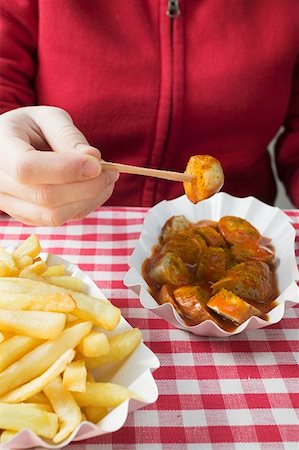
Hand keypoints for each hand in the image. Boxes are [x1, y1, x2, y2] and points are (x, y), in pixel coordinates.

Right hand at [0, 106, 118, 224]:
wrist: (8, 147)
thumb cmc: (29, 128)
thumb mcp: (46, 118)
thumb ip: (67, 135)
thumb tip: (93, 158)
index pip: (27, 168)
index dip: (66, 170)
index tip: (98, 164)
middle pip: (46, 198)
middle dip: (87, 187)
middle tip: (112, 172)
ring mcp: (10, 205)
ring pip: (54, 216)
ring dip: (89, 200)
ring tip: (106, 180)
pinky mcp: (26, 217)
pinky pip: (58, 220)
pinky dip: (82, 207)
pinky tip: (93, 190)